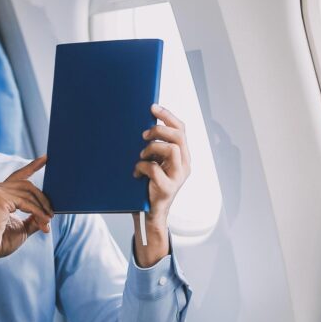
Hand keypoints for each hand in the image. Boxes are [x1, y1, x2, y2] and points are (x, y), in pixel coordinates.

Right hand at [0, 156, 52, 280]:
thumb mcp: (20, 228)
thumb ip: (32, 218)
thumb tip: (47, 214)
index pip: (17, 176)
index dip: (32, 166)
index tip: (46, 158)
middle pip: (27, 184)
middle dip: (42, 199)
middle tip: (51, 215)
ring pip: (28, 192)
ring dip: (42, 208)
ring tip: (47, 222)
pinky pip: (26, 202)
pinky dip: (37, 212)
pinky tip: (43, 221)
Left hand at [132, 104, 190, 265]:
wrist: (149, 214)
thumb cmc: (148, 185)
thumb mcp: (154, 162)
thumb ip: (154, 147)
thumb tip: (142, 126)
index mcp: (182, 155)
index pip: (181, 129)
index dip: (168, 116)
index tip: (152, 107)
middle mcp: (184, 165)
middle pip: (179, 136)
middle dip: (160, 129)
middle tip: (143, 134)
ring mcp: (178, 177)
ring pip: (172, 150)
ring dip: (152, 148)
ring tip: (141, 154)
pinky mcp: (168, 188)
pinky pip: (155, 169)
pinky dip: (142, 166)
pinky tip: (135, 172)